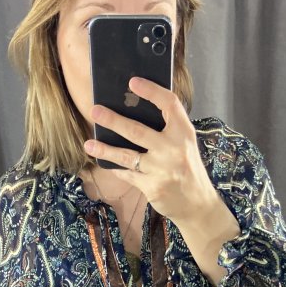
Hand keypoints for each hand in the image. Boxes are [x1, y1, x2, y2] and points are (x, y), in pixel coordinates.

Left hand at [84, 77, 216, 228]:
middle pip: (137, 130)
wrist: (197, 204)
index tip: (133, 82)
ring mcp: (161, 169)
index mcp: (183, 132)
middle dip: (113, 121)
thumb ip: (168, 130)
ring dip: (105, 149)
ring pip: (127, 156)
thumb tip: (135, 111)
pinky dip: (116, 168)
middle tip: (95, 111)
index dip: (151, 91)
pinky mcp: (151, 186)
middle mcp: (173, 148)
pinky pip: (128, 174)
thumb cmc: (188, 168)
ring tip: (88, 144)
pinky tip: (104, 162)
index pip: (169, 104)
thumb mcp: (185, 144)